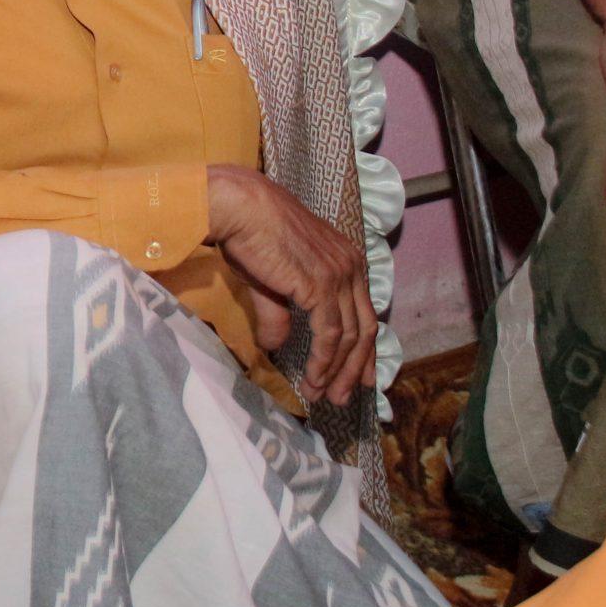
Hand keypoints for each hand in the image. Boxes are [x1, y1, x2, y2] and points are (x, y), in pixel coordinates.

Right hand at [206, 164, 375, 406]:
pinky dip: (323, 361)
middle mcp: (350, 267)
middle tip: (344, 398)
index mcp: (345, 259)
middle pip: (365, 328)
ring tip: (324, 396)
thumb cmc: (250, 234)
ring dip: (337, 372)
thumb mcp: (270, 280)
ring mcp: (339, 277)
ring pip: (350, 336)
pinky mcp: (321, 287)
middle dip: (356, 368)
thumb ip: (278, 314)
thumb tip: (273, 348)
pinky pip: (330, 335)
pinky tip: (312, 379)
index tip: (362, 376)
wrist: (240, 209)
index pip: (364, 311)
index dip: (365, 348)